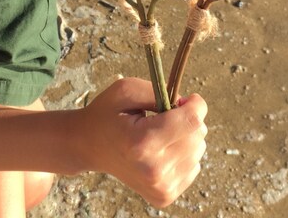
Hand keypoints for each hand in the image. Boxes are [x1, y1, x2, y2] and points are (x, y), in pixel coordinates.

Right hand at [76, 77, 206, 206]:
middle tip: (166, 115)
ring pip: (198, 152)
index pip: (192, 121)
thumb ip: (159, 92)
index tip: (187, 98)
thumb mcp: (127, 90)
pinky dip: (182, 154)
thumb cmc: (107, 114)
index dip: (196, 104)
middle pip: (198, 136)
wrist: (89, 146)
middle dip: (188, 119)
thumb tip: (189, 105)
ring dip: (185, 137)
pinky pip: (193, 167)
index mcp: (142, 142)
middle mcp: (153, 169)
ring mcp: (159, 187)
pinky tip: (161, 150)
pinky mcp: (164, 196)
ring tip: (160, 133)